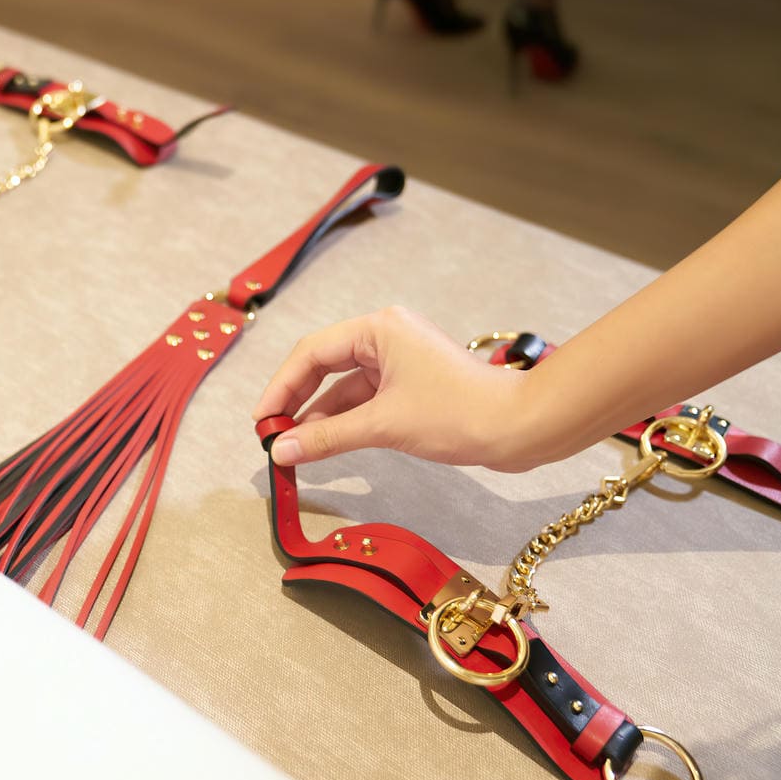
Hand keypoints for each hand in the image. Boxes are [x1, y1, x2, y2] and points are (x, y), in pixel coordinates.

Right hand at [251, 306, 543, 471]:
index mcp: (378, 328)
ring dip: (318, 415)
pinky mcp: (409, 384)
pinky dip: (342, 420)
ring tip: (292, 446)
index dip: (280, 388)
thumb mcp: (384, 425)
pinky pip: (363, 398)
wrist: (520, 427)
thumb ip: (327, 437)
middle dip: (295, 400)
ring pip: (342, 386)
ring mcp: (399, 360)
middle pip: (322, 365)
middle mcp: (386, 336)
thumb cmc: (460, 413)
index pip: (311, 353)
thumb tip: (281, 451)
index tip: (260, 421)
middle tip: (271, 433)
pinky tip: (323, 443)